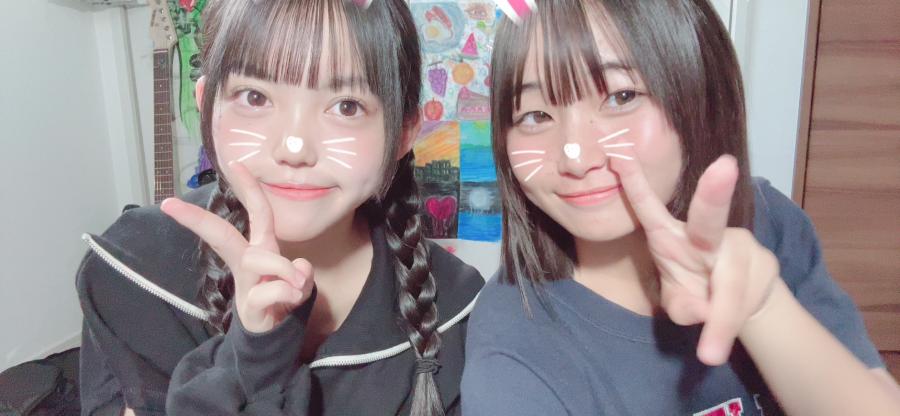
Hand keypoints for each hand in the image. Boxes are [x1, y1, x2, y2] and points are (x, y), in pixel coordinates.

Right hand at [161, 161, 314, 332]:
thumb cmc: (280, 299)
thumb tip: (302, 268)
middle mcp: (248, 263)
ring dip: (282, 267)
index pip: (256, 213)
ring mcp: (246, 285)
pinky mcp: (250, 308)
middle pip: (223, 235)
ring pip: (258, 260)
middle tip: (168, 204)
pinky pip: (272, 291)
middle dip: (199, 219)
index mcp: (259, 249)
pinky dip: (289, 292)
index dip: (248, 188)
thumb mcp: (298, 282)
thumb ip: (301, 272)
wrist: (272, 338)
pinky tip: (292, 299)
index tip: (234, 163)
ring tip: (297, 283)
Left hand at [611, 154, 778, 365]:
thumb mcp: (679, 303)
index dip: (636, 186)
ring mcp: (739, 249)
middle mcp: (707, 236)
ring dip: (722, 321)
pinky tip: (723, 337)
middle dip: (715, 194)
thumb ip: (681, 306)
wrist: (746, 303)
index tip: (621, 157)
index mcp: (672, 238)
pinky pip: (746, 302)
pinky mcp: (764, 268)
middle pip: (711, 219)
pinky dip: (733, 324)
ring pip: (731, 285)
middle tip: (725, 165)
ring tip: (709, 355)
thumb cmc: (698, 289)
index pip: (650, 210)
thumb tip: (701, 309)